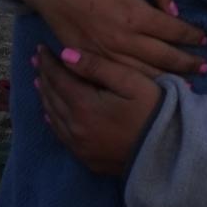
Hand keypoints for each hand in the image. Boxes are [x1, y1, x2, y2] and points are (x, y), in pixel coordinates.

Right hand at [18, 0, 206, 79]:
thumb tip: (174, 10)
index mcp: (134, 14)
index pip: (172, 31)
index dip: (192, 36)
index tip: (205, 40)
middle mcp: (121, 39)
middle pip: (162, 58)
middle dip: (187, 63)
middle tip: (205, 68)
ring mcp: (102, 53)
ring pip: (141, 74)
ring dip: (166, 79)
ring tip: (186, 85)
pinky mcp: (86, 59)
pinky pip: (116, 77)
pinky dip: (137, 83)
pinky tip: (149, 87)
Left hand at [33, 45, 163, 176]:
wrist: (169, 153)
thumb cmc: (154, 111)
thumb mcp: (131, 82)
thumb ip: (98, 67)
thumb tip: (66, 55)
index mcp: (84, 105)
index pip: (58, 78)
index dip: (48, 62)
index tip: (41, 48)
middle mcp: (75, 127)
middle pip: (52, 97)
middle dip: (44, 76)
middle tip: (37, 60)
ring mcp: (79, 146)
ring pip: (53, 116)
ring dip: (45, 96)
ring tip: (40, 81)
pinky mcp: (86, 159)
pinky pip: (61, 135)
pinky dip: (53, 119)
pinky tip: (50, 113)